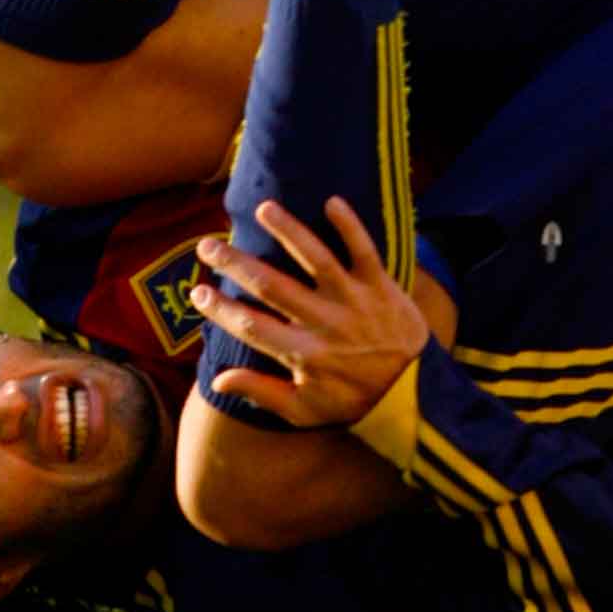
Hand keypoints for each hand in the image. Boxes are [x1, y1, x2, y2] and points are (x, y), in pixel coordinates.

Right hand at [193, 197, 429, 427]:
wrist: (415, 392)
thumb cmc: (353, 400)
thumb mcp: (305, 410)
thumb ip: (261, 394)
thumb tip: (217, 379)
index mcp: (304, 354)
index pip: (252, 328)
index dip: (221, 310)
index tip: (197, 292)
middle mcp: (326, 324)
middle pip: (273, 287)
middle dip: (236, 264)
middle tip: (206, 245)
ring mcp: (354, 301)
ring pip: (318, 259)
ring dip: (289, 231)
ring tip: (263, 208)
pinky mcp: (380, 286)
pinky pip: (364, 250)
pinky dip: (350, 226)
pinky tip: (331, 201)